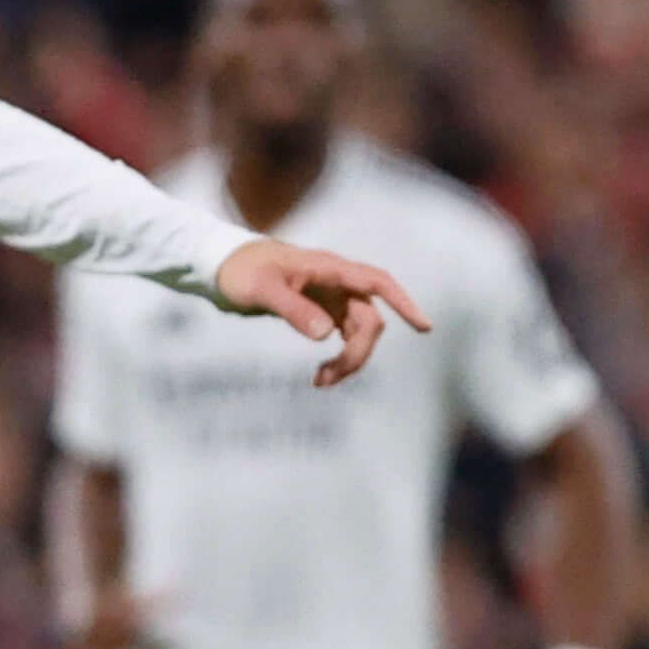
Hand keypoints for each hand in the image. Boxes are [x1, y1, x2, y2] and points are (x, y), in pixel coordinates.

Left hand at [213, 238, 431, 386]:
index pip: (377, 283)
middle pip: (369, 319)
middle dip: (357, 353)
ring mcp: (331, 296)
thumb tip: (326, 334)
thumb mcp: (261, 290)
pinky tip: (322, 374)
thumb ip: (293, 310)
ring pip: (359, 331)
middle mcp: (337, 281)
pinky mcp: (322, 309)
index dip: (404, 302)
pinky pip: (345, 334)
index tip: (424, 327)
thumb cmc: (241, 272)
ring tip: (320, 382)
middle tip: (324, 380)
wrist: (224, 266)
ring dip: (349, 359)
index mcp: (329, 269)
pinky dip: (339, 356)